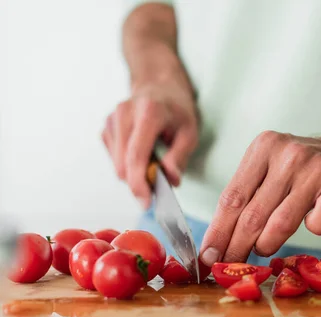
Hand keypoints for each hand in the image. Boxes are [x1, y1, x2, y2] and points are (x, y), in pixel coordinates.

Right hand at [102, 83, 198, 207]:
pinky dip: (129, 164)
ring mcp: (111, 120)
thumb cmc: (178, 111)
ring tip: (155, 161)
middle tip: (159, 184)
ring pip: (117, 165)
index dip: (139, 183)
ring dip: (135, 172)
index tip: (146, 202)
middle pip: (123, 165)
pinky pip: (114, 159)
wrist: (160, 86)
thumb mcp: (190, 132)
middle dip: (139, 182)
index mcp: (148, 112)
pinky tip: (143, 152)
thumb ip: (180, 157)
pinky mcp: (106, 128)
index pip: (136, 156)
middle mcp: (124, 113)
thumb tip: (170, 180)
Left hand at [199, 130, 320, 264]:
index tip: (206, 258)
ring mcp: (316, 171)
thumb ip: (248, 198)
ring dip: (267, 245)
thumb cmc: (306, 171)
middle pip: (252, 214)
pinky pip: (317, 225)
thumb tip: (216, 245)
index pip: (231, 198)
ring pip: (280, 223)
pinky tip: (312, 223)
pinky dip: (311, 231)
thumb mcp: (272, 170)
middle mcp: (288, 155)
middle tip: (228, 267)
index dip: (217, 232)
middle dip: (236, 247)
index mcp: (263, 147)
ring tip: (264, 249)